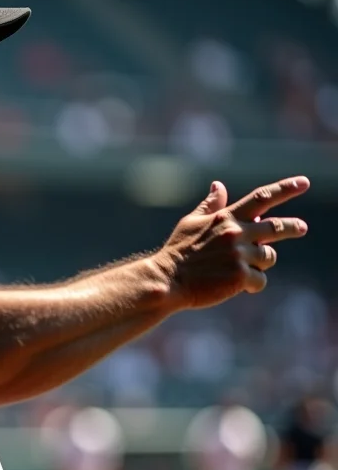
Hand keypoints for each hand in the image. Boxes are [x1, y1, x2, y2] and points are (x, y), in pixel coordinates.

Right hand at [155, 176, 309, 308]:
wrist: (167, 279)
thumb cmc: (177, 252)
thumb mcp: (190, 223)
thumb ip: (210, 206)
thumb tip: (219, 185)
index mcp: (225, 218)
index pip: (261, 198)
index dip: (285, 189)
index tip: (303, 183)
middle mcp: (236, 233)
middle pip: (276, 227)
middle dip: (293, 227)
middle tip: (302, 227)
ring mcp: (239, 255)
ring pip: (268, 257)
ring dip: (259, 263)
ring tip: (241, 269)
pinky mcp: (240, 276)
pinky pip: (260, 280)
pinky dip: (252, 284)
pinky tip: (239, 286)